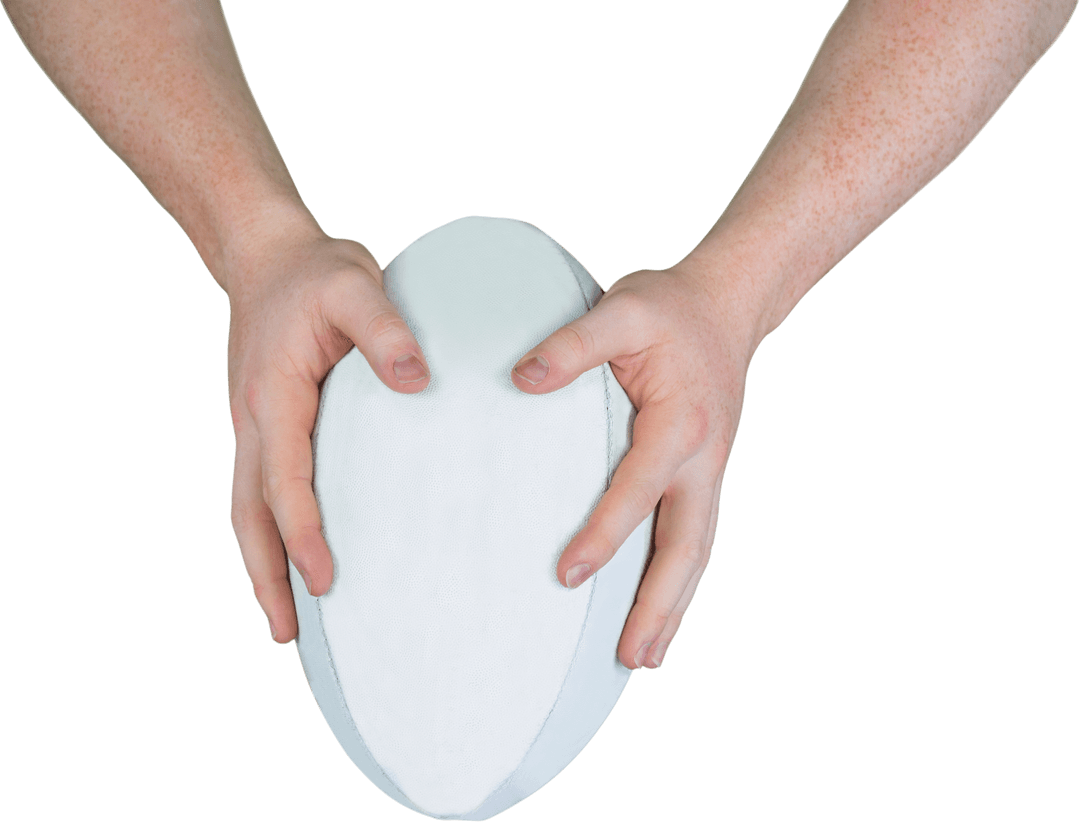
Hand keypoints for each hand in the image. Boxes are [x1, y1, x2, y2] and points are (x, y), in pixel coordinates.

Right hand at [225, 220, 429, 642]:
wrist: (268, 255)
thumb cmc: (314, 273)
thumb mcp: (354, 284)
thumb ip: (385, 329)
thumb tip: (416, 382)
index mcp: (274, 397)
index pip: (283, 480)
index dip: (302, 534)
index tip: (324, 580)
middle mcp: (255, 420)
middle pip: (249, 513)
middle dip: (266, 575)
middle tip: (289, 633)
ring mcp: (255, 426)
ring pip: (248, 508)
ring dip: (262, 564)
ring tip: (285, 619)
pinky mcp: (268, 425)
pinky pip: (263, 489)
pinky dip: (272, 532)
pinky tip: (296, 554)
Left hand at [511, 262, 759, 669]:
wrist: (727, 305)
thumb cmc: (670, 308)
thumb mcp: (623, 308)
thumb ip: (575, 343)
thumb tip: (523, 378)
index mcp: (682, 424)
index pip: (639, 490)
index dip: (606, 534)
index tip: (567, 575)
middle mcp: (704, 459)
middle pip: (688, 546)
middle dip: (659, 605)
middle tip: (629, 657)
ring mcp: (708, 471)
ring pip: (696, 551)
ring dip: (674, 606)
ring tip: (645, 656)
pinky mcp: (702, 475)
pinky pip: (693, 536)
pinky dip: (678, 580)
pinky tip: (658, 607)